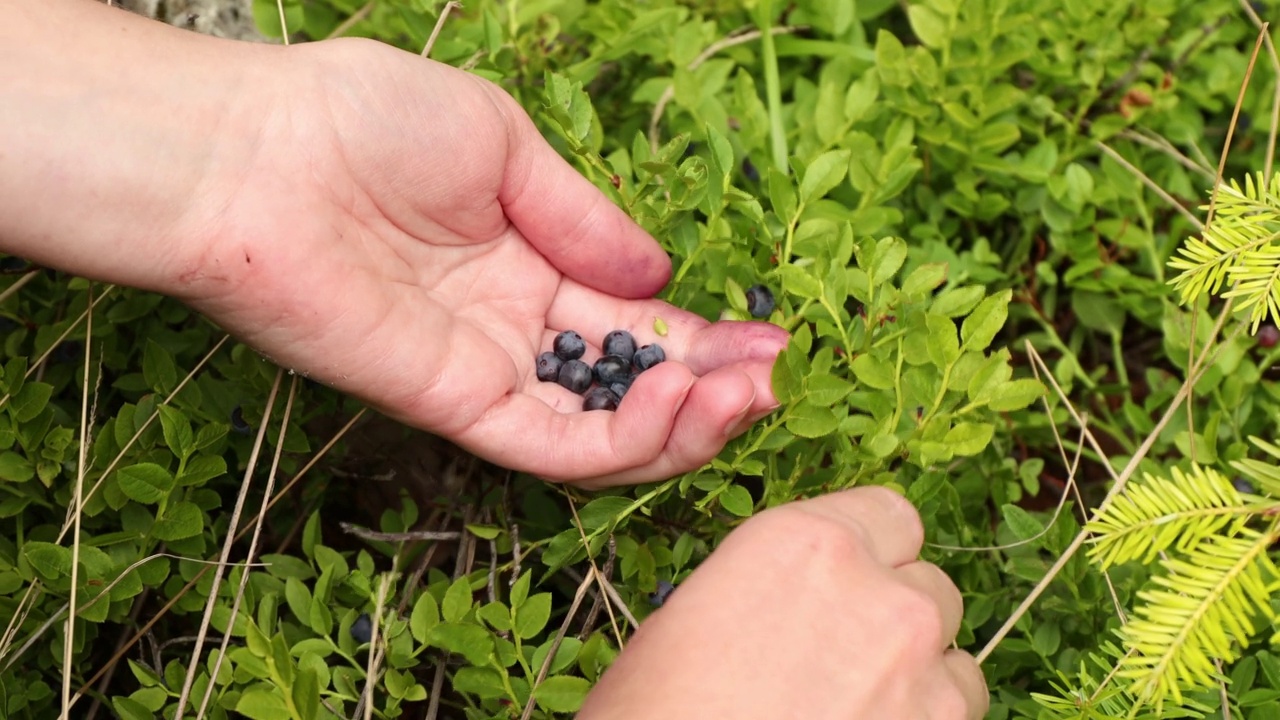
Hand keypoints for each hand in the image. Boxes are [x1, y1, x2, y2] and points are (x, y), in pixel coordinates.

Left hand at [0, 1, 786, 486]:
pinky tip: (676, 404)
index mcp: (530, 262)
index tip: (767, 340)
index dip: (702, 339)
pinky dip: (619, 441)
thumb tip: (660, 276)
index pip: (634, 321)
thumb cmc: (364, 120)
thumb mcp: (505, 146)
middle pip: (628, 386)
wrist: (256, 148)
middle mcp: (513, 328)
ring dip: (680, 427)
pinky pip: (548, 447)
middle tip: (771, 382)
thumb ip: (584, 221)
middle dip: (709, 390)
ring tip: (741, 400)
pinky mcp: (450, 404)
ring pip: (598, 433)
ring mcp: (483, 371)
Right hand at [579, 487, 988, 719]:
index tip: (851, 582)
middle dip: (894, 617)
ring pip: (954, 658)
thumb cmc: (659, 714)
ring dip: (919, 678)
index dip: (871, 553)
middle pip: (927, 585)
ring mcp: (920, 671)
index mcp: (804, 544)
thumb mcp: (688, 618)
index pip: (889, 515)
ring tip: (857, 709)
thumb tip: (797, 602)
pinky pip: (957, 715)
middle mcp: (878, 593)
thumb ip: (767, 586)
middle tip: (844, 657)